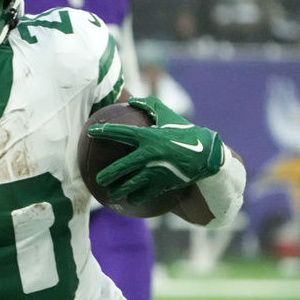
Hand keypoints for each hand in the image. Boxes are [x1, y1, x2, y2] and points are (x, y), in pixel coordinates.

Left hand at [88, 95, 222, 204]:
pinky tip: (130, 199)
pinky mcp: (164, 183)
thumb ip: (151, 106)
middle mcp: (150, 154)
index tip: (90, 131)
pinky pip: (145, 193)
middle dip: (107, 174)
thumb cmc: (186, 132)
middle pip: (122, 167)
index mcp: (149, 137)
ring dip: (118, 190)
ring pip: (131, 184)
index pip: (121, 133)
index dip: (104, 131)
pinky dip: (136, 197)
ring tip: (110, 194)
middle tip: (98, 179)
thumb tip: (132, 99)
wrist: (209, 154)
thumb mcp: (169, 116)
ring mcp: (157, 171)